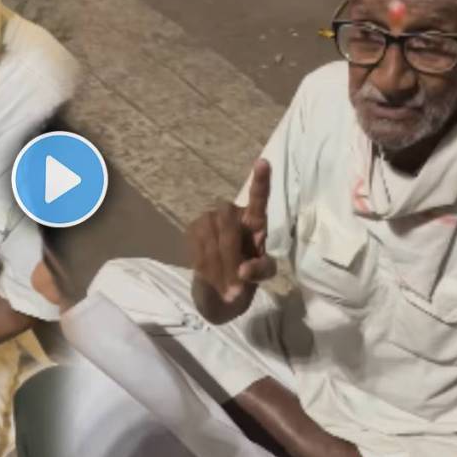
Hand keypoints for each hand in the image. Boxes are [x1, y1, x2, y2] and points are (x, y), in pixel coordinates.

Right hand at [189, 159, 274, 306]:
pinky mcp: (192, 230)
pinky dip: (206, 268)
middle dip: (230, 256)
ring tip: (227, 289)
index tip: (264, 163)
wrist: (219, 293)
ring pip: (211, 239)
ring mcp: (210, 221)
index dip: (261, 181)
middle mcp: (232, 214)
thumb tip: (243, 270)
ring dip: (219, 267)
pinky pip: (197, 248)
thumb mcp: (263, 277)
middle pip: (228, 226)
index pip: (259, 198)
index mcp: (256, 221)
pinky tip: (210, 278)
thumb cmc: (247, 278)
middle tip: (237, 286)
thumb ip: (260, 271)